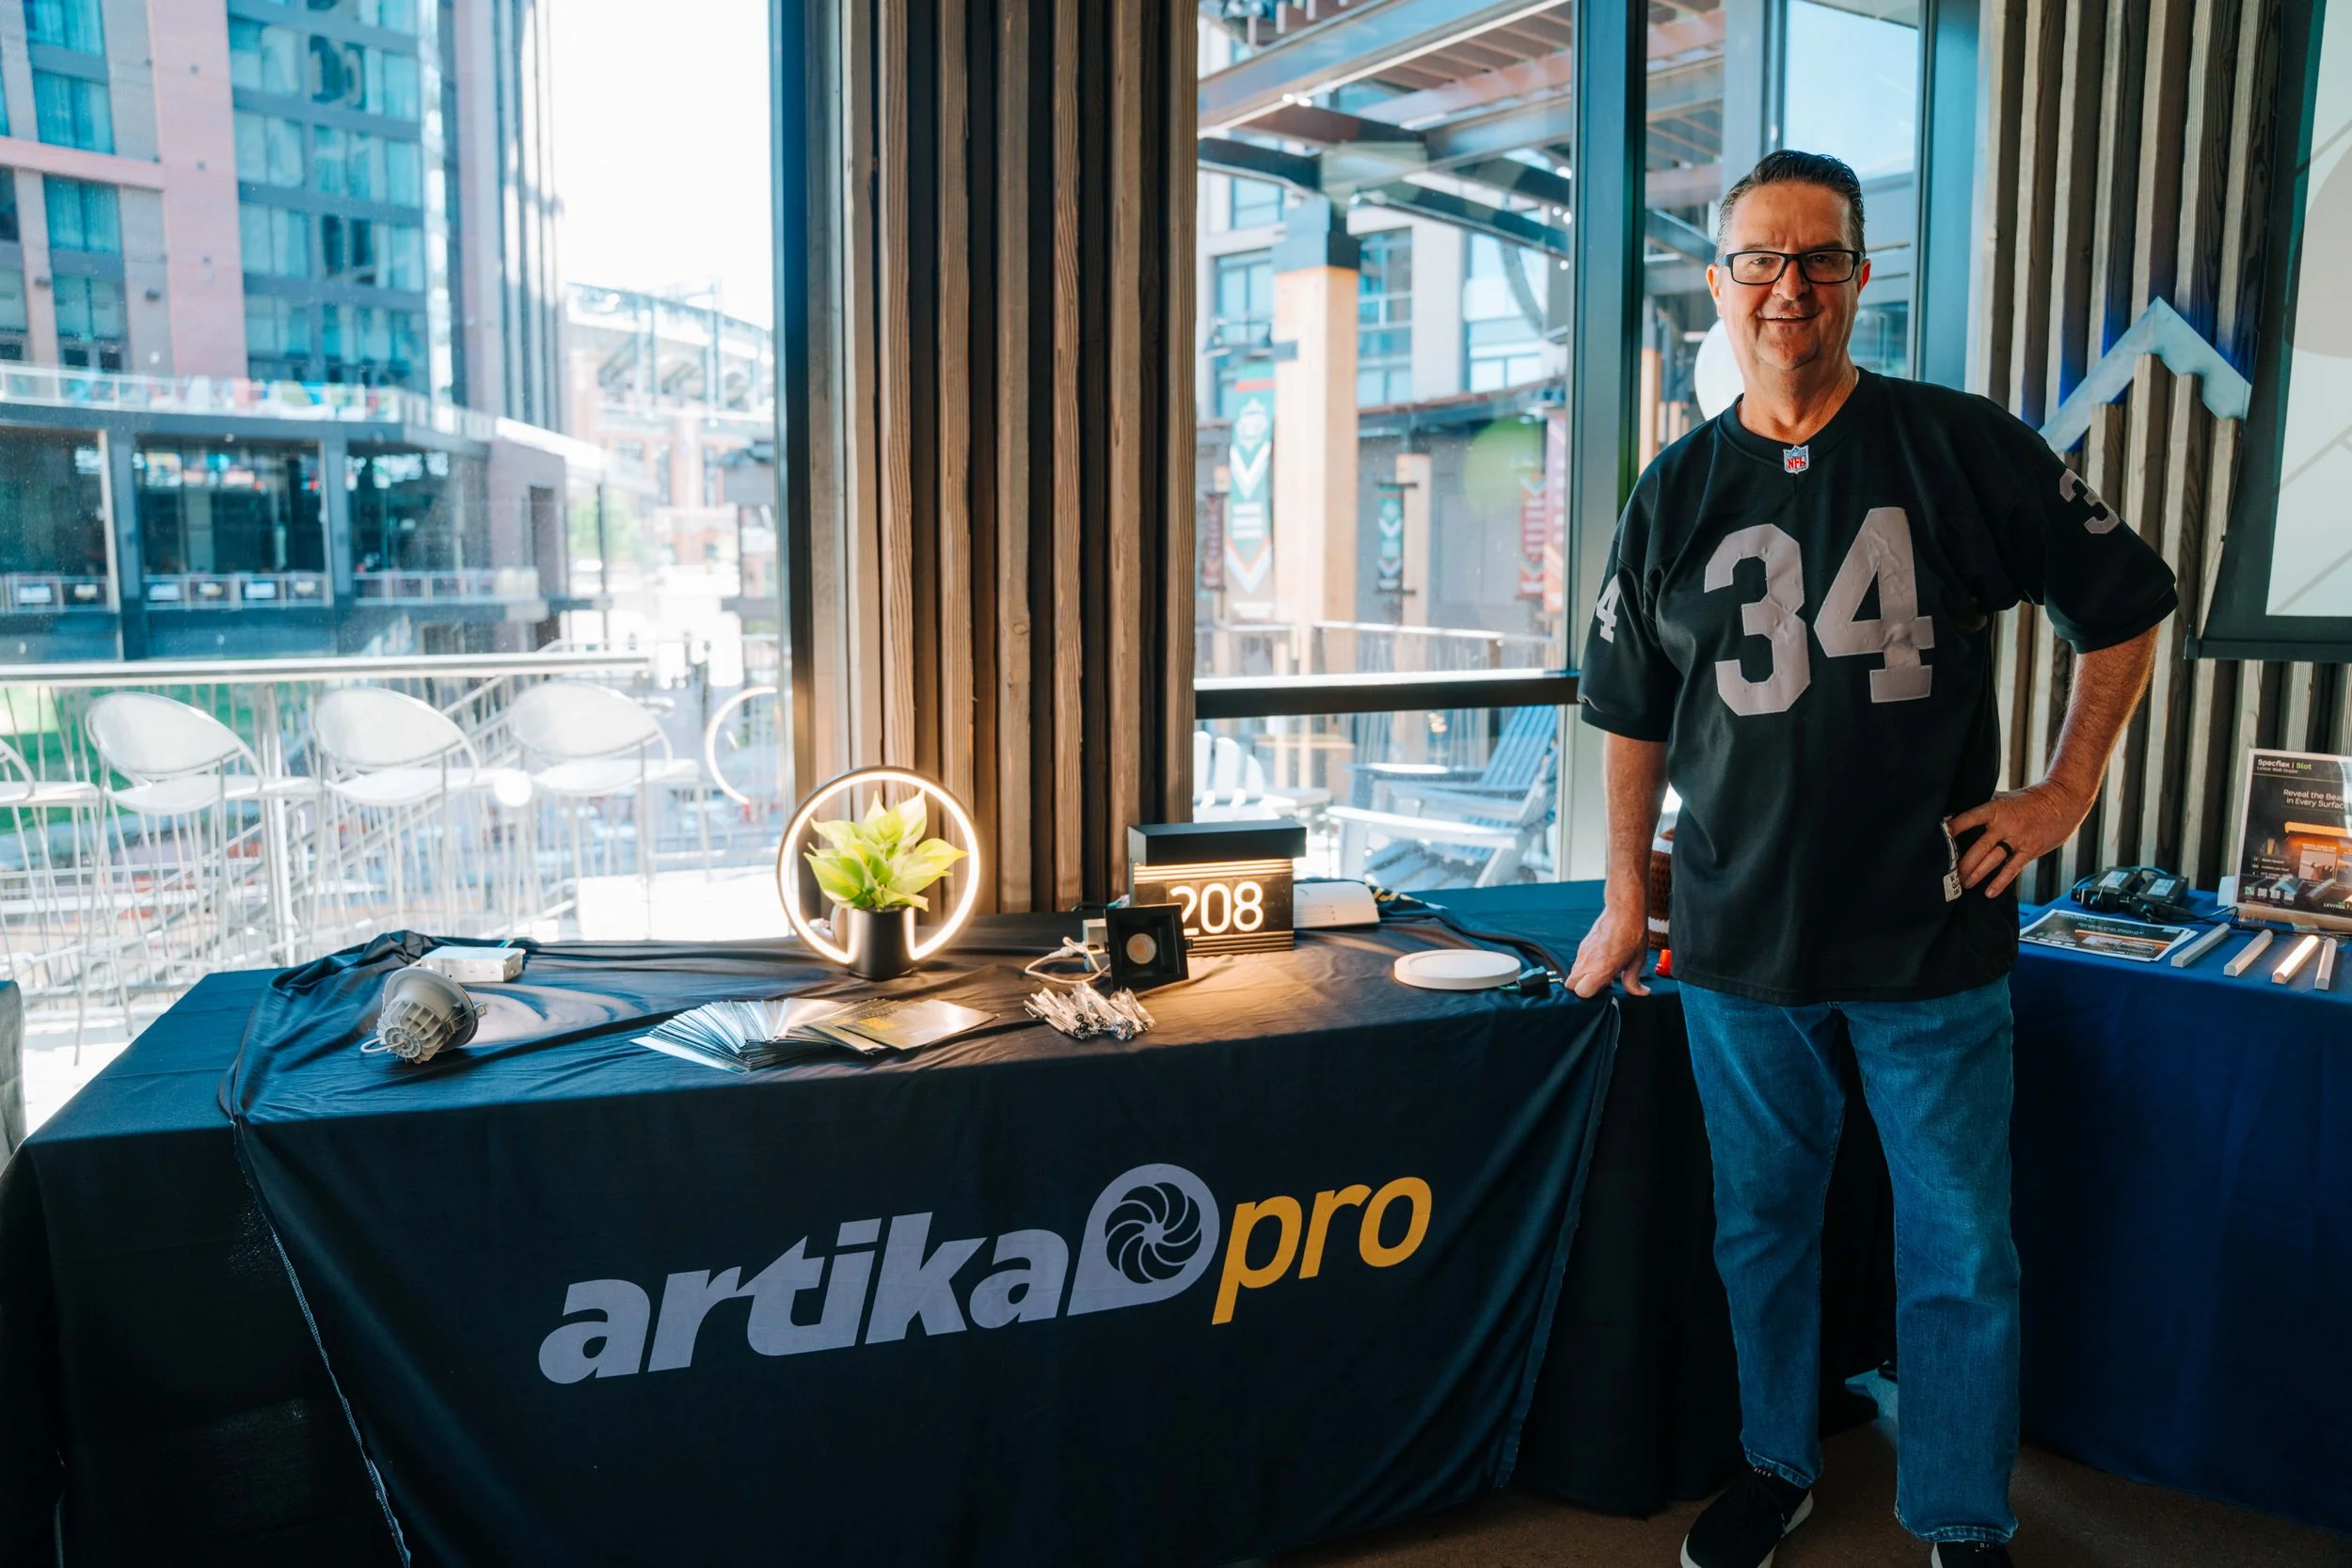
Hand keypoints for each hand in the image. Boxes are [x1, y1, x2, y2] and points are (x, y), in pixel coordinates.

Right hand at [1568, 899, 1651, 997]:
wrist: (1624, 911)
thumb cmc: (1633, 935)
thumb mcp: (1637, 962)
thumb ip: (1633, 982)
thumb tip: (1642, 993)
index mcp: (1601, 969)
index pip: (1581, 992)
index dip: (1591, 995)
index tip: (1603, 991)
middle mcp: (1587, 962)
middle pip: (1570, 985)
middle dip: (1581, 988)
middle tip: (1599, 984)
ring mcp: (1582, 953)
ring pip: (1573, 973)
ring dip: (1584, 977)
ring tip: (1601, 971)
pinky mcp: (1582, 945)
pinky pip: (1578, 962)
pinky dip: (1585, 966)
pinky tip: (1601, 960)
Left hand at [1945, 779, 2094, 898]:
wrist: (2063, 800)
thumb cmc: (2031, 800)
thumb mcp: (2005, 798)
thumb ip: (1986, 809)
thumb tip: (1961, 818)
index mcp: (1994, 809)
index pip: (1967, 819)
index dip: (1952, 829)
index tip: (1938, 838)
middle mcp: (2004, 824)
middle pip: (1977, 847)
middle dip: (1961, 863)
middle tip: (1949, 874)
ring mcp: (2017, 838)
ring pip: (1992, 860)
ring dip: (1976, 874)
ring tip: (1963, 884)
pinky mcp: (2030, 850)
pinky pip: (2012, 869)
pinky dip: (1999, 882)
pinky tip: (1988, 892)